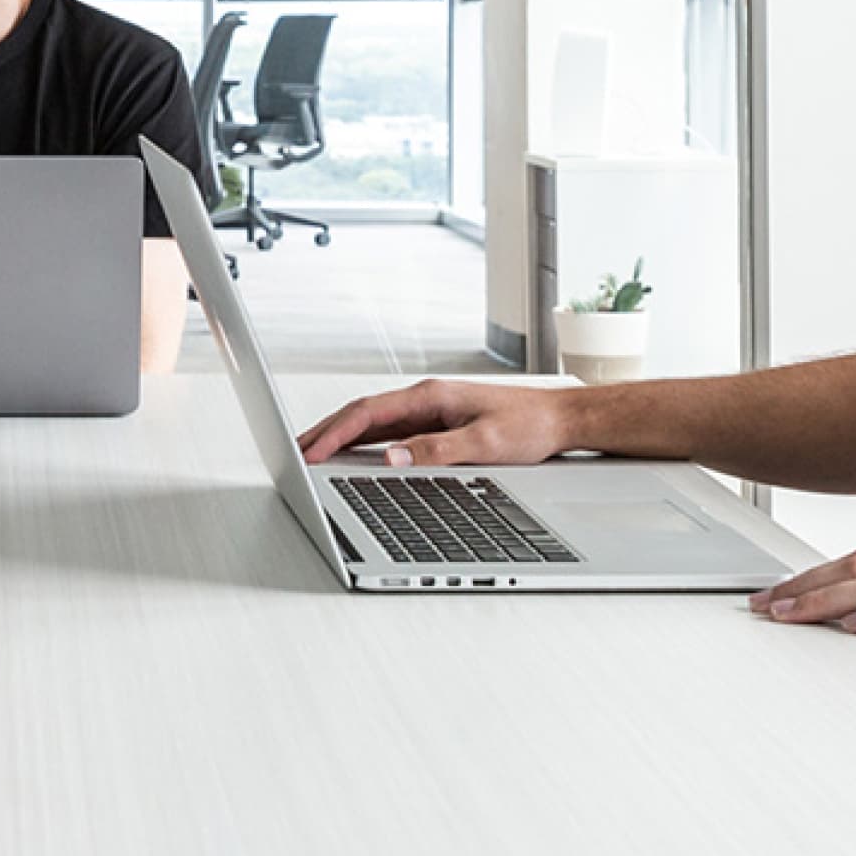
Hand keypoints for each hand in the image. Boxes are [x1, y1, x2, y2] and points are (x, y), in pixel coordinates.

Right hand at [297, 378, 571, 466]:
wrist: (562, 419)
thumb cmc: (530, 426)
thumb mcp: (485, 443)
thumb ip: (436, 451)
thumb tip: (393, 459)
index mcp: (431, 396)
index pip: (368, 413)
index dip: (335, 433)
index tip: (310, 452)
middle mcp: (426, 399)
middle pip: (362, 413)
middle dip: (325, 432)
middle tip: (293, 452)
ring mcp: (430, 410)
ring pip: (373, 422)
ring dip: (341, 437)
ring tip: (312, 455)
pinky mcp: (438, 423)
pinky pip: (390, 432)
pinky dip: (363, 442)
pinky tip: (352, 456)